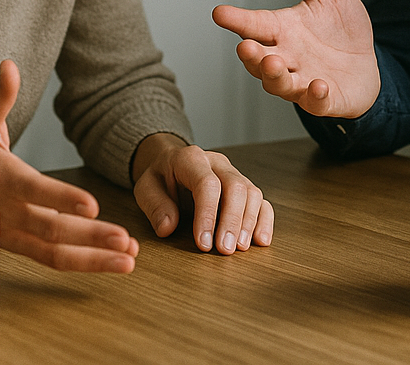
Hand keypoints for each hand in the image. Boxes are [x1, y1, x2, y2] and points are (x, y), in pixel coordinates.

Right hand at [0, 61, 138, 272]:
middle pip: (51, 230)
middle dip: (91, 237)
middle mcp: (5, 211)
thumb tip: (9, 66)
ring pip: (54, 252)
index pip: (33, 190)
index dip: (61, 198)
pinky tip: (111, 261)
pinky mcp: (16, 245)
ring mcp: (10, 234)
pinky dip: (82, 262)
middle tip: (125, 241)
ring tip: (128, 258)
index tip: (92, 205)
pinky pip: (50, 258)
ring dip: (93, 257)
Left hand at [132, 134, 273, 252]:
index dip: (207, 214)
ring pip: (252, 192)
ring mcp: (233, 173)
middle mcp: (217, 163)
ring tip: (240, 248)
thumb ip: (155, 205)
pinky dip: (263, 220)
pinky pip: (261, 200)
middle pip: (236, 186)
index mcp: (191, 158)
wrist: (171, 165)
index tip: (203, 244)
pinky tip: (261, 240)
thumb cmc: (161, 179)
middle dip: (232, 221)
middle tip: (225, 250)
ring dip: (248, 222)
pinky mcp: (244, 187)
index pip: (207, 183)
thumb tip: (167, 227)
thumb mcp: (146, 188)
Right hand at [212, 0, 380, 117]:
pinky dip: (315, 95)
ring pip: (280, 84)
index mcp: (283, 29)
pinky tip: (319, 85)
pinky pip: (317, 101)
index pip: (254, 23)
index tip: (219, 12)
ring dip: (275, 76)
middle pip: (260, 59)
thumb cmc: (339, 29)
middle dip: (251, 55)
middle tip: (245, 47)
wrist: (367, 64)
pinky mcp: (326, 98)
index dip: (237, 19)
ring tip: (274, 64)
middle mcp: (287, 57)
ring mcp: (303, 80)